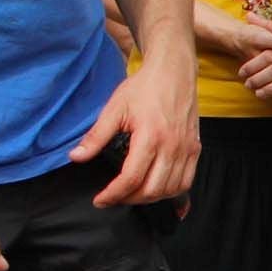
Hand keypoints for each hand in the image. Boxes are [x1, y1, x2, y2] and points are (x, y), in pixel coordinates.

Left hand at [76, 62, 198, 208]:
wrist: (174, 70)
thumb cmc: (144, 87)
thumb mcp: (115, 108)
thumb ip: (96, 136)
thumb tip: (76, 157)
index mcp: (150, 137)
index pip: (131, 178)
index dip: (113, 194)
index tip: (100, 200)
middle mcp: (172, 146)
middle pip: (152, 190)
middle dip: (130, 199)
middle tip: (114, 197)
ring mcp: (187, 149)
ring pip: (171, 189)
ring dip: (151, 198)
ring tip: (133, 193)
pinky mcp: (195, 148)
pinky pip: (187, 181)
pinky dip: (172, 192)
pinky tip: (157, 190)